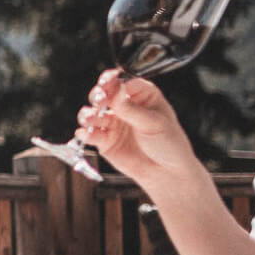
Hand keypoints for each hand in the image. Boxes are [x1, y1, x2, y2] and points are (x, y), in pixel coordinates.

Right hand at [75, 69, 203, 191]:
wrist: (167, 172)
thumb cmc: (168, 143)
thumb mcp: (154, 123)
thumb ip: (132, 109)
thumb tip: (115, 92)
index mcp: (141, 95)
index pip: (122, 82)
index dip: (112, 82)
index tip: (107, 84)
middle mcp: (124, 106)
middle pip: (103, 94)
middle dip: (98, 96)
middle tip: (99, 101)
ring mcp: (113, 123)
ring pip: (93, 113)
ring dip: (88, 115)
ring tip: (90, 119)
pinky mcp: (104, 140)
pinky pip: (90, 133)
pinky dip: (85, 133)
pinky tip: (86, 133)